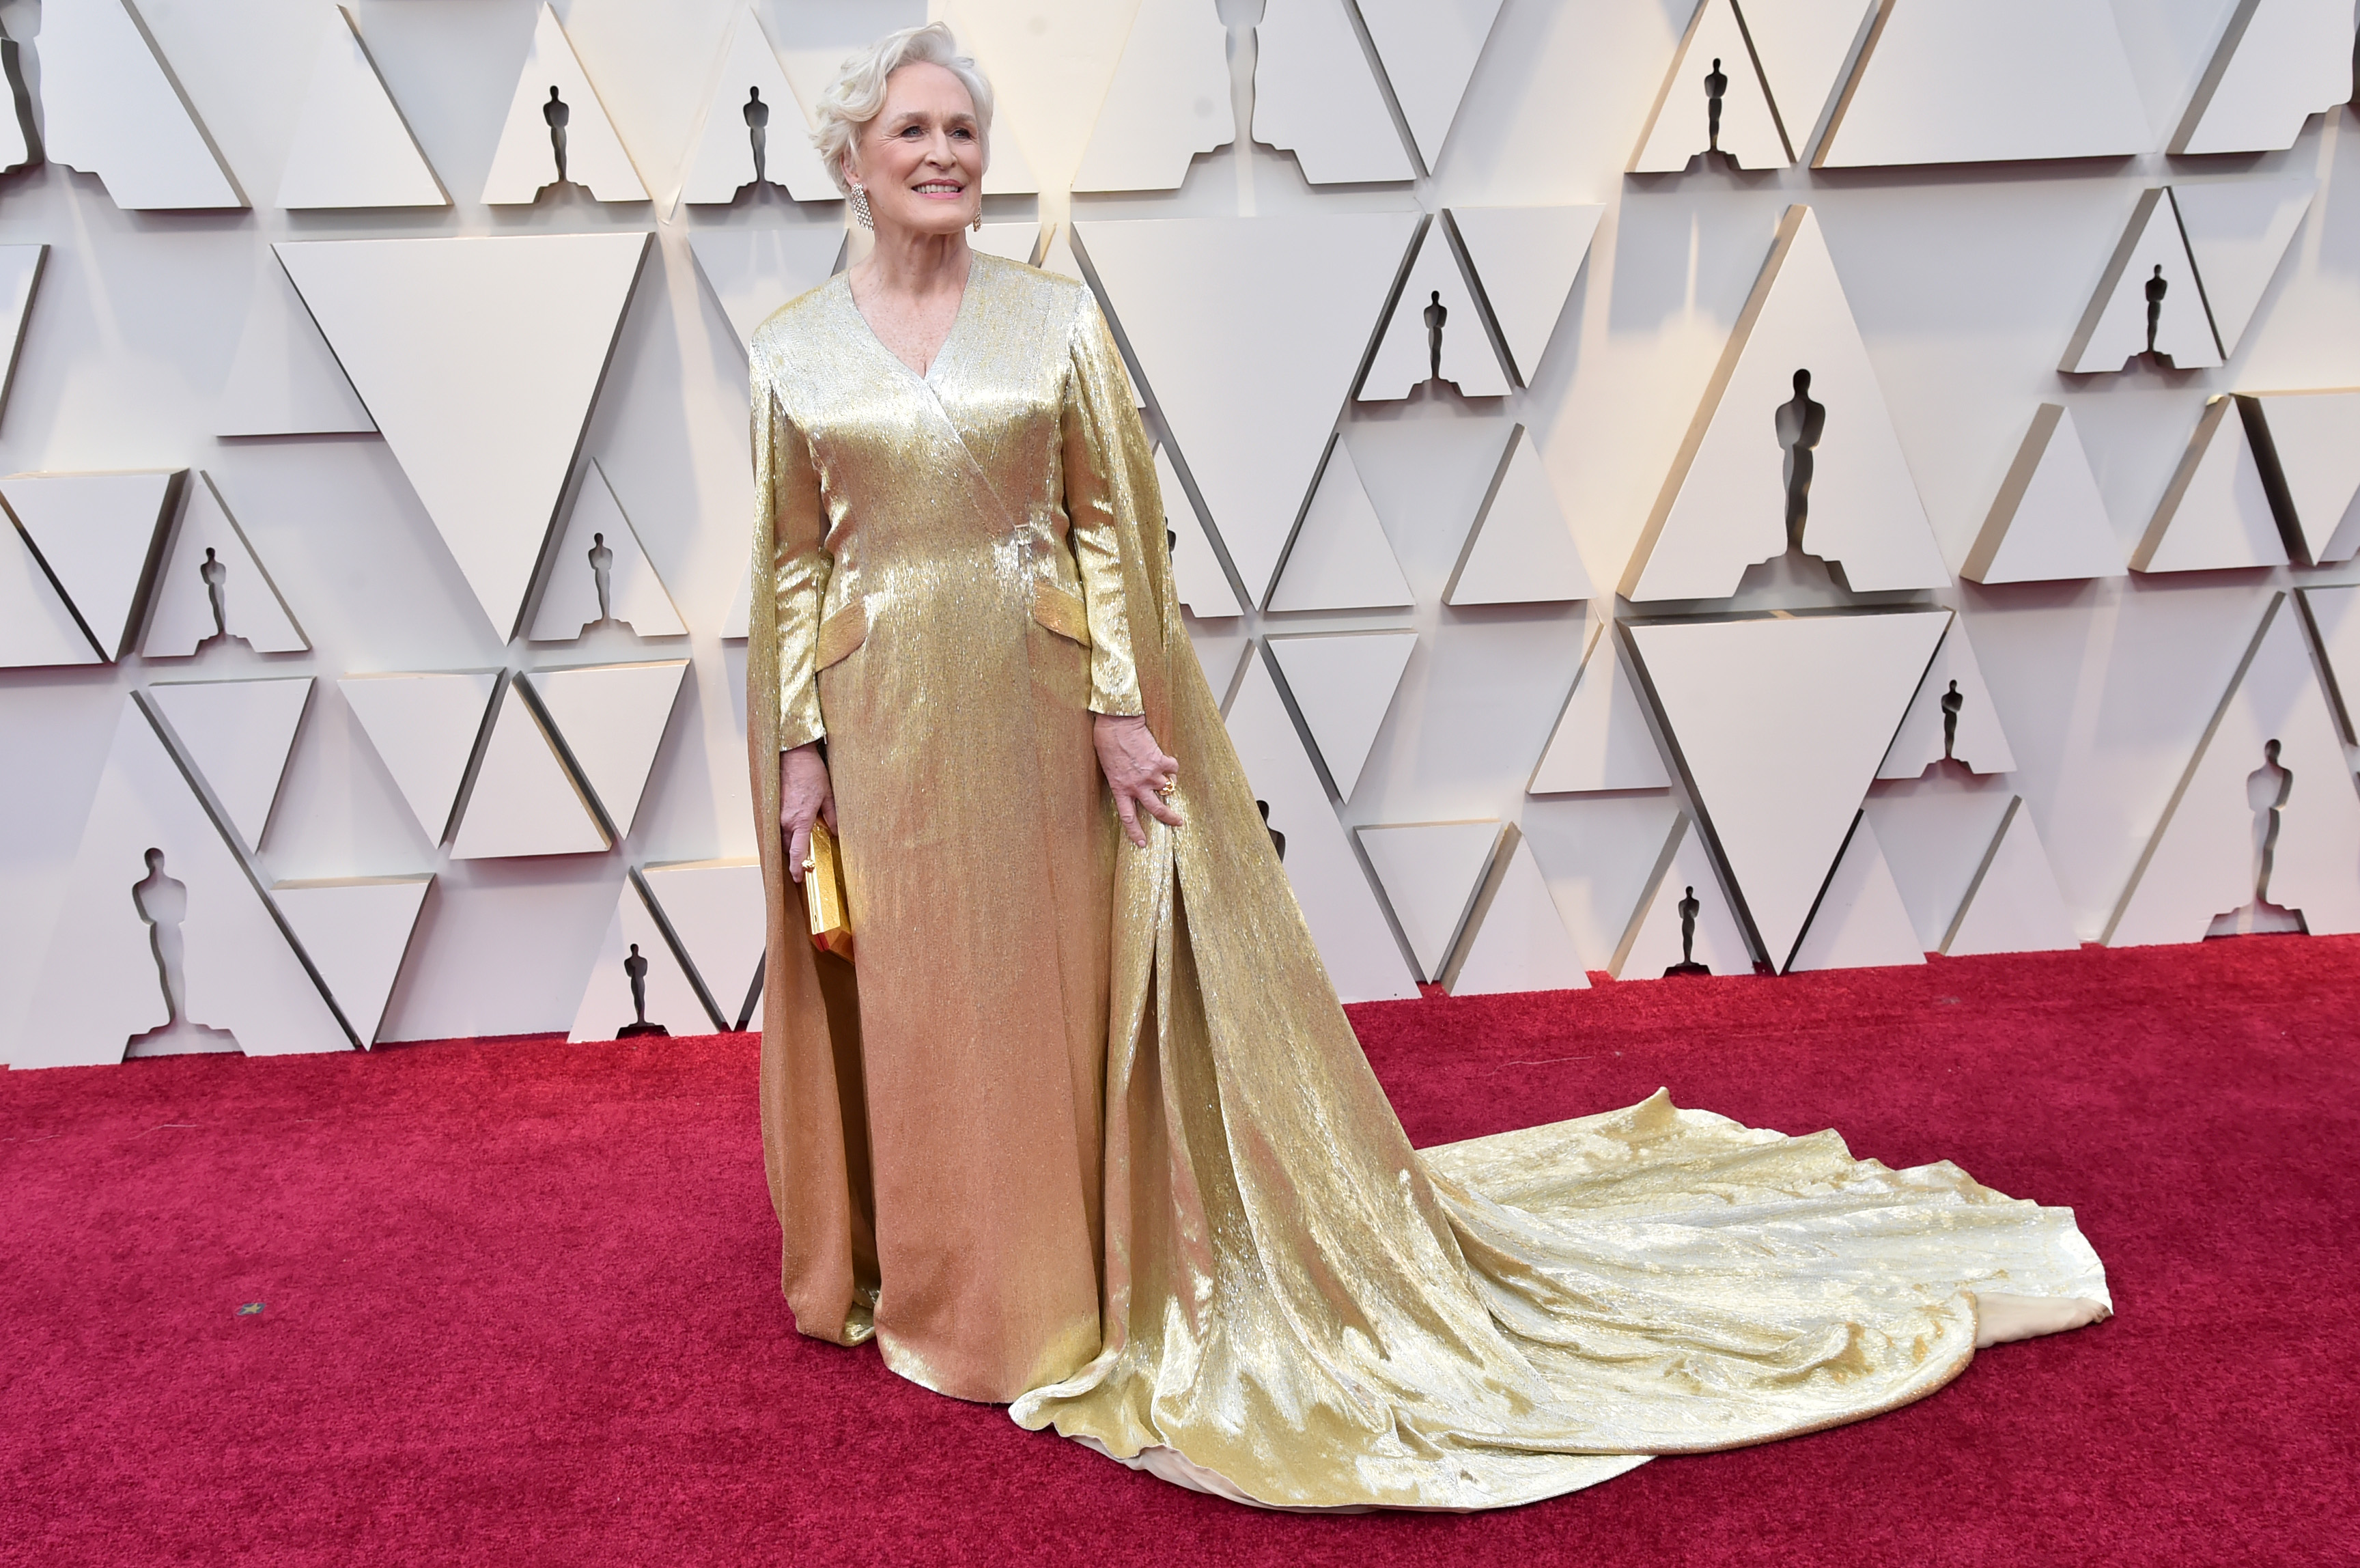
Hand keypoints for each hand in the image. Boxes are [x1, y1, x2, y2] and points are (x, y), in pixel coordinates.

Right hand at [779, 742, 836, 881]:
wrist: (793, 754)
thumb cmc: (810, 772)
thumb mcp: (828, 795)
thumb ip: (832, 816)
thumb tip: (835, 832)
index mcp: (800, 820)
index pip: (798, 851)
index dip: (798, 867)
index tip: (799, 878)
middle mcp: (785, 820)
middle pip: (788, 847)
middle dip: (794, 857)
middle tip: (804, 864)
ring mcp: (777, 814)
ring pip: (782, 837)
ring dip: (789, 844)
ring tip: (799, 848)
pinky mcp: (773, 807)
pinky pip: (778, 825)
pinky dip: (785, 832)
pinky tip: (793, 830)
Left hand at [1093, 713, 1182, 848]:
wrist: (1116, 724)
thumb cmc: (1107, 743)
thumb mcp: (1110, 769)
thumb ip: (1123, 781)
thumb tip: (1136, 786)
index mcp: (1120, 789)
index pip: (1128, 818)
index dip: (1136, 833)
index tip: (1143, 843)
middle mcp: (1137, 786)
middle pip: (1157, 810)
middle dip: (1170, 818)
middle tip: (1178, 822)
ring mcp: (1150, 774)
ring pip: (1168, 788)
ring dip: (1170, 784)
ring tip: (1168, 778)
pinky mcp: (1160, 760)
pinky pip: (1173, 768)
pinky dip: (1172, 767)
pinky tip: (1167, 762)